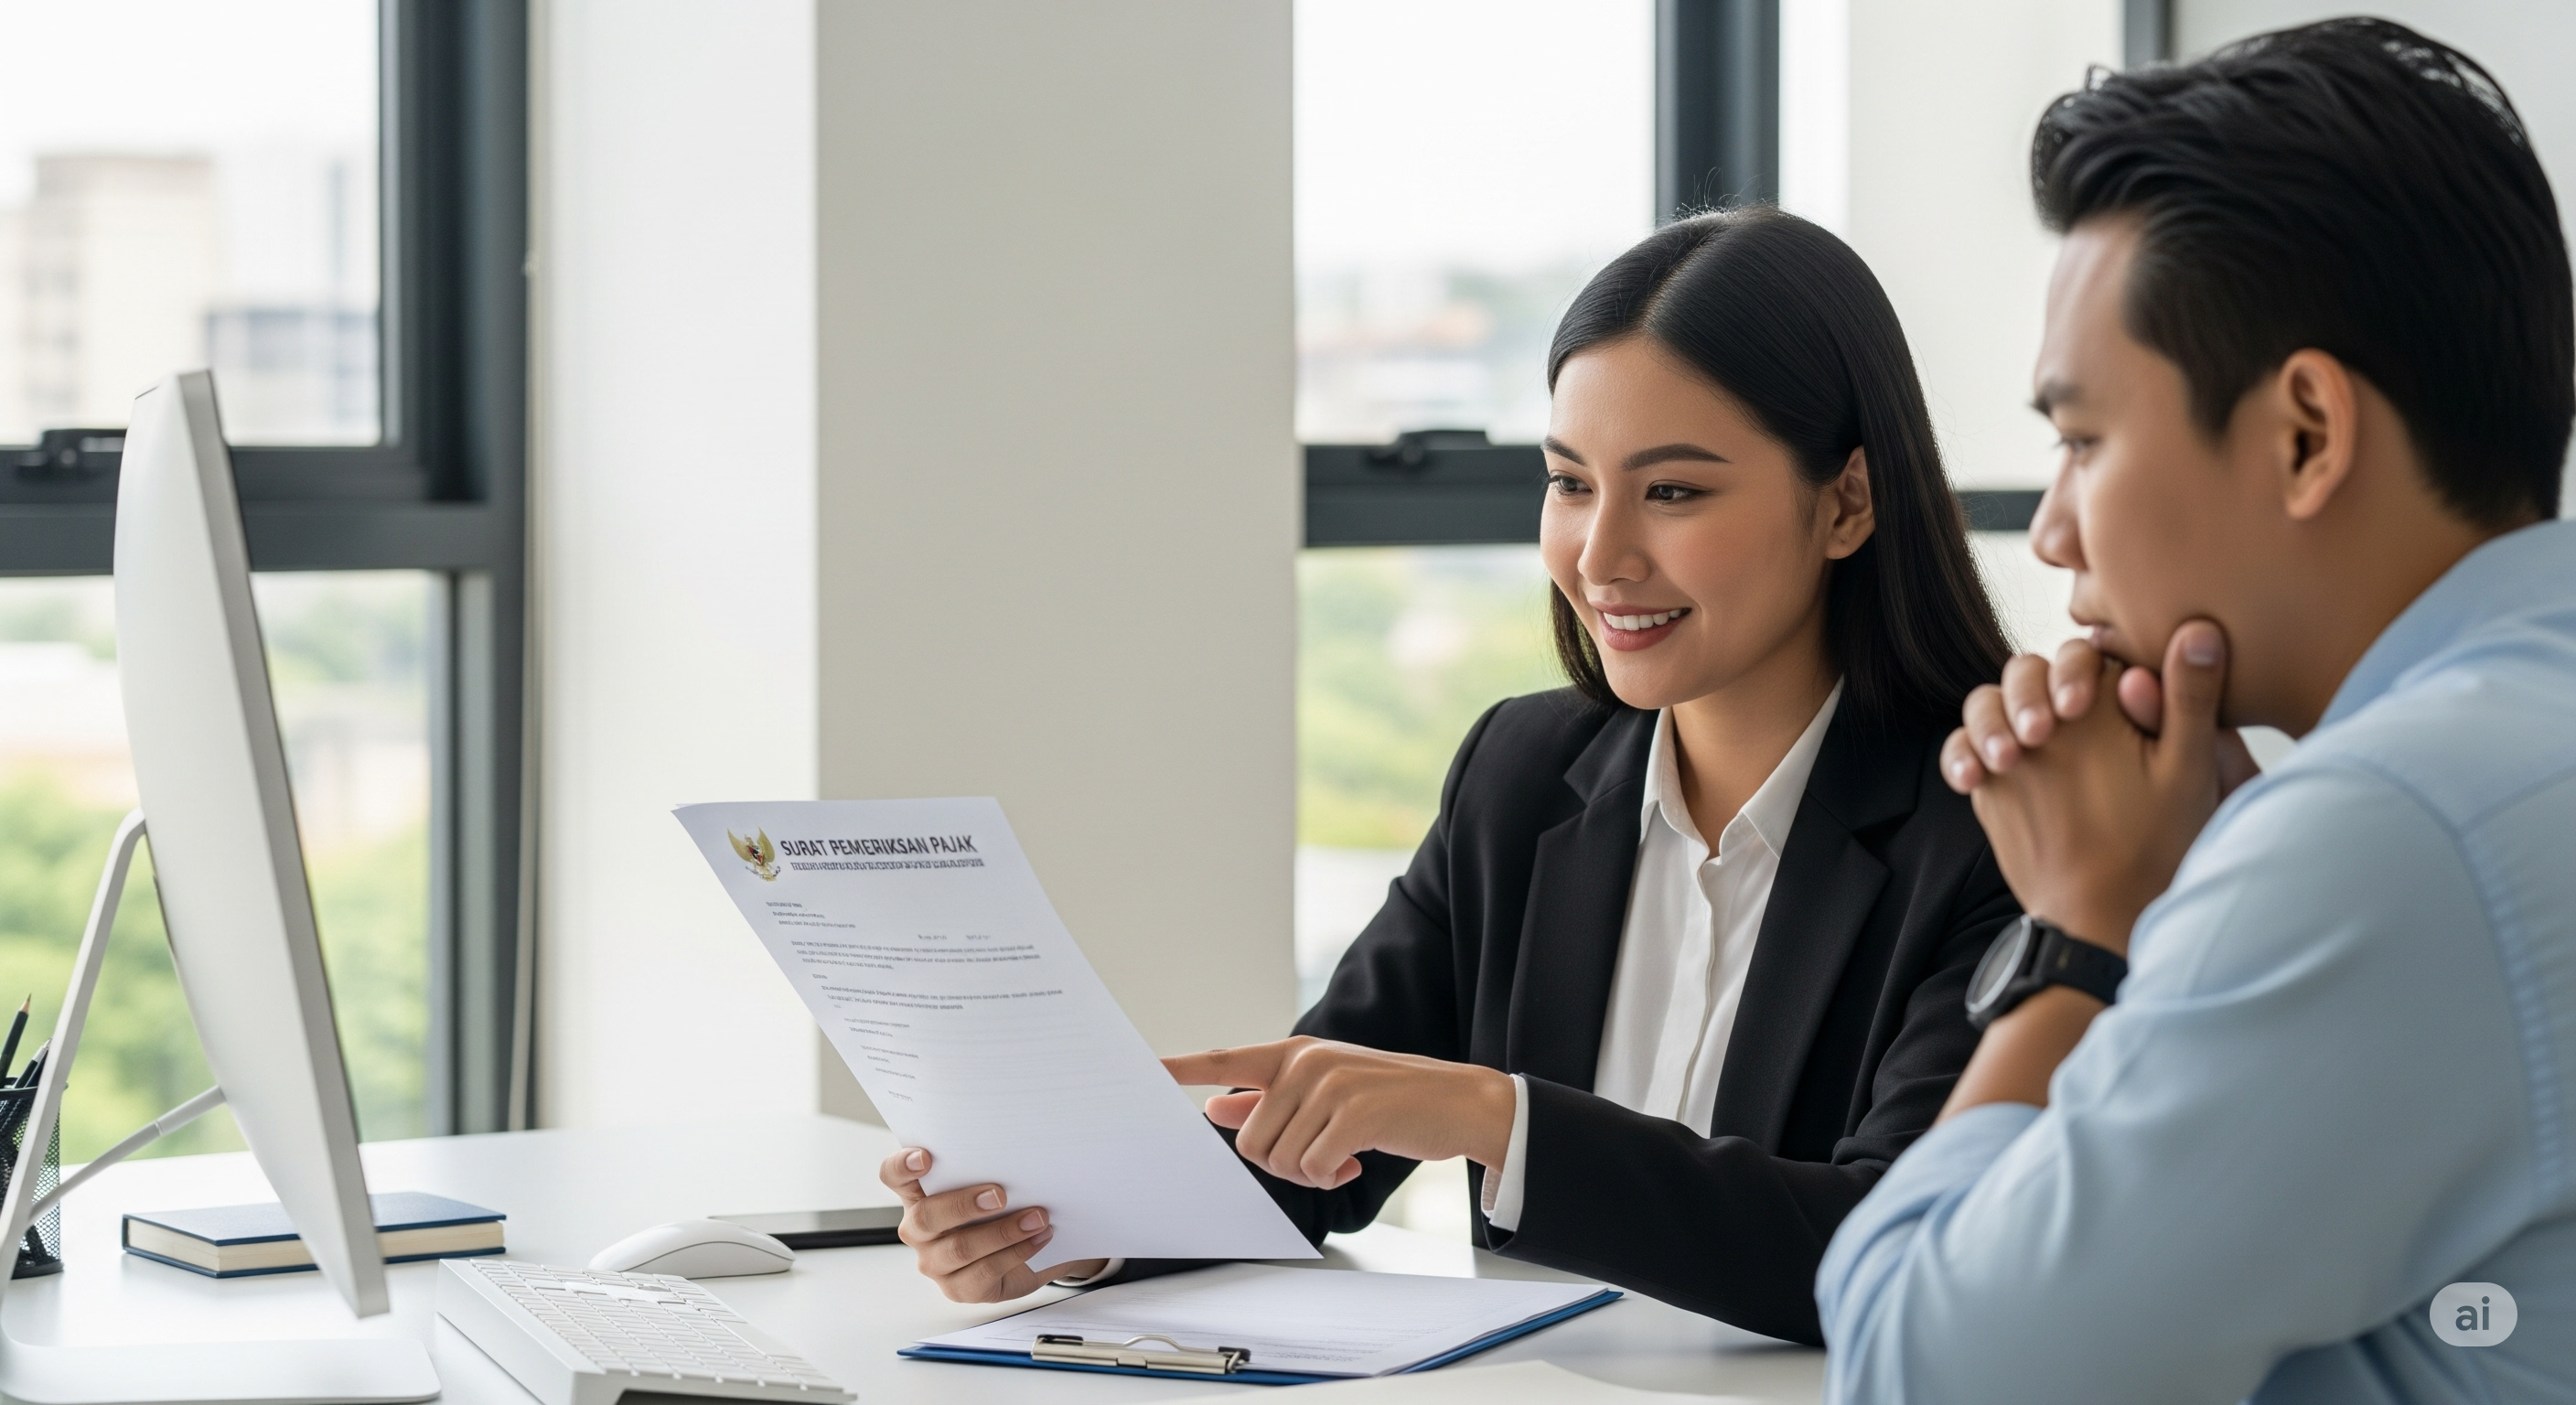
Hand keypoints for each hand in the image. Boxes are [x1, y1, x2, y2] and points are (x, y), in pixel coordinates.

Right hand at [878, 1147, 1103, 1300]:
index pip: (893, 1176)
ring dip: (1003, 1230)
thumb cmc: (1002, 1208)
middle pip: (926, 1217)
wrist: (1027, 1251)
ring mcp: (935, 1262)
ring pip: (960, 1248)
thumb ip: (986, 1167)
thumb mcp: (991, 1182)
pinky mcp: (958, 1288)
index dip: (902, 1166)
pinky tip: (1039, 1237)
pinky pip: (985, 1272)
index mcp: (918, 1194)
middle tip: (1000, 1194)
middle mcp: (918, 1230)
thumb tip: (1011, 1149)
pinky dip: (1017, 1252)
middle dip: (964, 1204)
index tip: (925, 1157)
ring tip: (1037, 1217)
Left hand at [1160, 1037, 1515, 1189]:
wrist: (1460, 1102)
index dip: (1183, 1067)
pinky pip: (1313, 1168)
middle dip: (1281, 1164)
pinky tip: (1357, 1161)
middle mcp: (1306, 1062)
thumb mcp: (1325, 1092)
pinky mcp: (1354, 1112)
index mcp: (1294, 1054)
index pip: (1226, 1059)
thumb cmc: (1389, 1102)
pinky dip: (1331, 1178)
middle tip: (1320, 1157)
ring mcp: (1329, 1084)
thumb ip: (1267, 1100)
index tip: (1147, 1069)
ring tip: (1342, 1155)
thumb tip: (1213, 1106)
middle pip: (1250, 1140)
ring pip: (1280, 1159)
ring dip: (1310, 1174)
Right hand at [1940, 622, 2252, 951]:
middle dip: (2023, 698)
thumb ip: (2190, 700)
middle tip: (2037, 734)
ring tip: (2005, 760)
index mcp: (2113, 701)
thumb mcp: (2188, 770)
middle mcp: (2064, 713)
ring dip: (1987, 723)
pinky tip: (1970, 781)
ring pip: (1987, 703)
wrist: (2112, 909)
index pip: (2083, 655)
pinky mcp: (1996, 772)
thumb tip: (2199, 631)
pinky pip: (1963, 747)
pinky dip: (1960, 756)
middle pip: (2026, 673)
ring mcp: (2024, 742)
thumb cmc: (2166, 840)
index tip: (2076, 706)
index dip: (2073, 670)